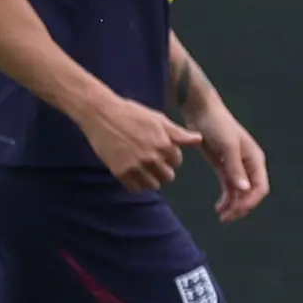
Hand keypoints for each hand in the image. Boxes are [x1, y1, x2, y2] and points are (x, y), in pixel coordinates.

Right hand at [83, 97, 200, 191]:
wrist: (102, 114)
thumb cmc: (133, 113)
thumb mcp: (159, 120)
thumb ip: (179, 134)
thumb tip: (199, 140)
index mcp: (164, 144)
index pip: (177, 162)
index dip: (171, 158)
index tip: (162, 154)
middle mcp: (152, 158)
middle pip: (167, 177)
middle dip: (163, 171)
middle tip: (154, 164)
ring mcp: (135, 166)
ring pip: (152, 185)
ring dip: (151, 180)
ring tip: (145, 172)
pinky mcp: (120, 172)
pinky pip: (134, 188)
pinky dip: (137, 185)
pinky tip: (134, 176)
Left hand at [196, 103, 270, 221]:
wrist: (201, 112)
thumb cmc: (218, 126)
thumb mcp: (227, 147)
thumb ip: (235, 168)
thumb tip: (244, 189)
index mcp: (255, 160)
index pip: (260, 187)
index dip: (251, 201)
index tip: (236, 212)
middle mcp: (249, 165)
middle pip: (251, 192)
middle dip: (241, 207)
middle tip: (225, 218)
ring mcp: (236, 166)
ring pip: (240, 192)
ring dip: (233, 205)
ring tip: (221, 216)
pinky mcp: (224, 166)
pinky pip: (229, 187)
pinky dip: (226, 198)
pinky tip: (218, 207)